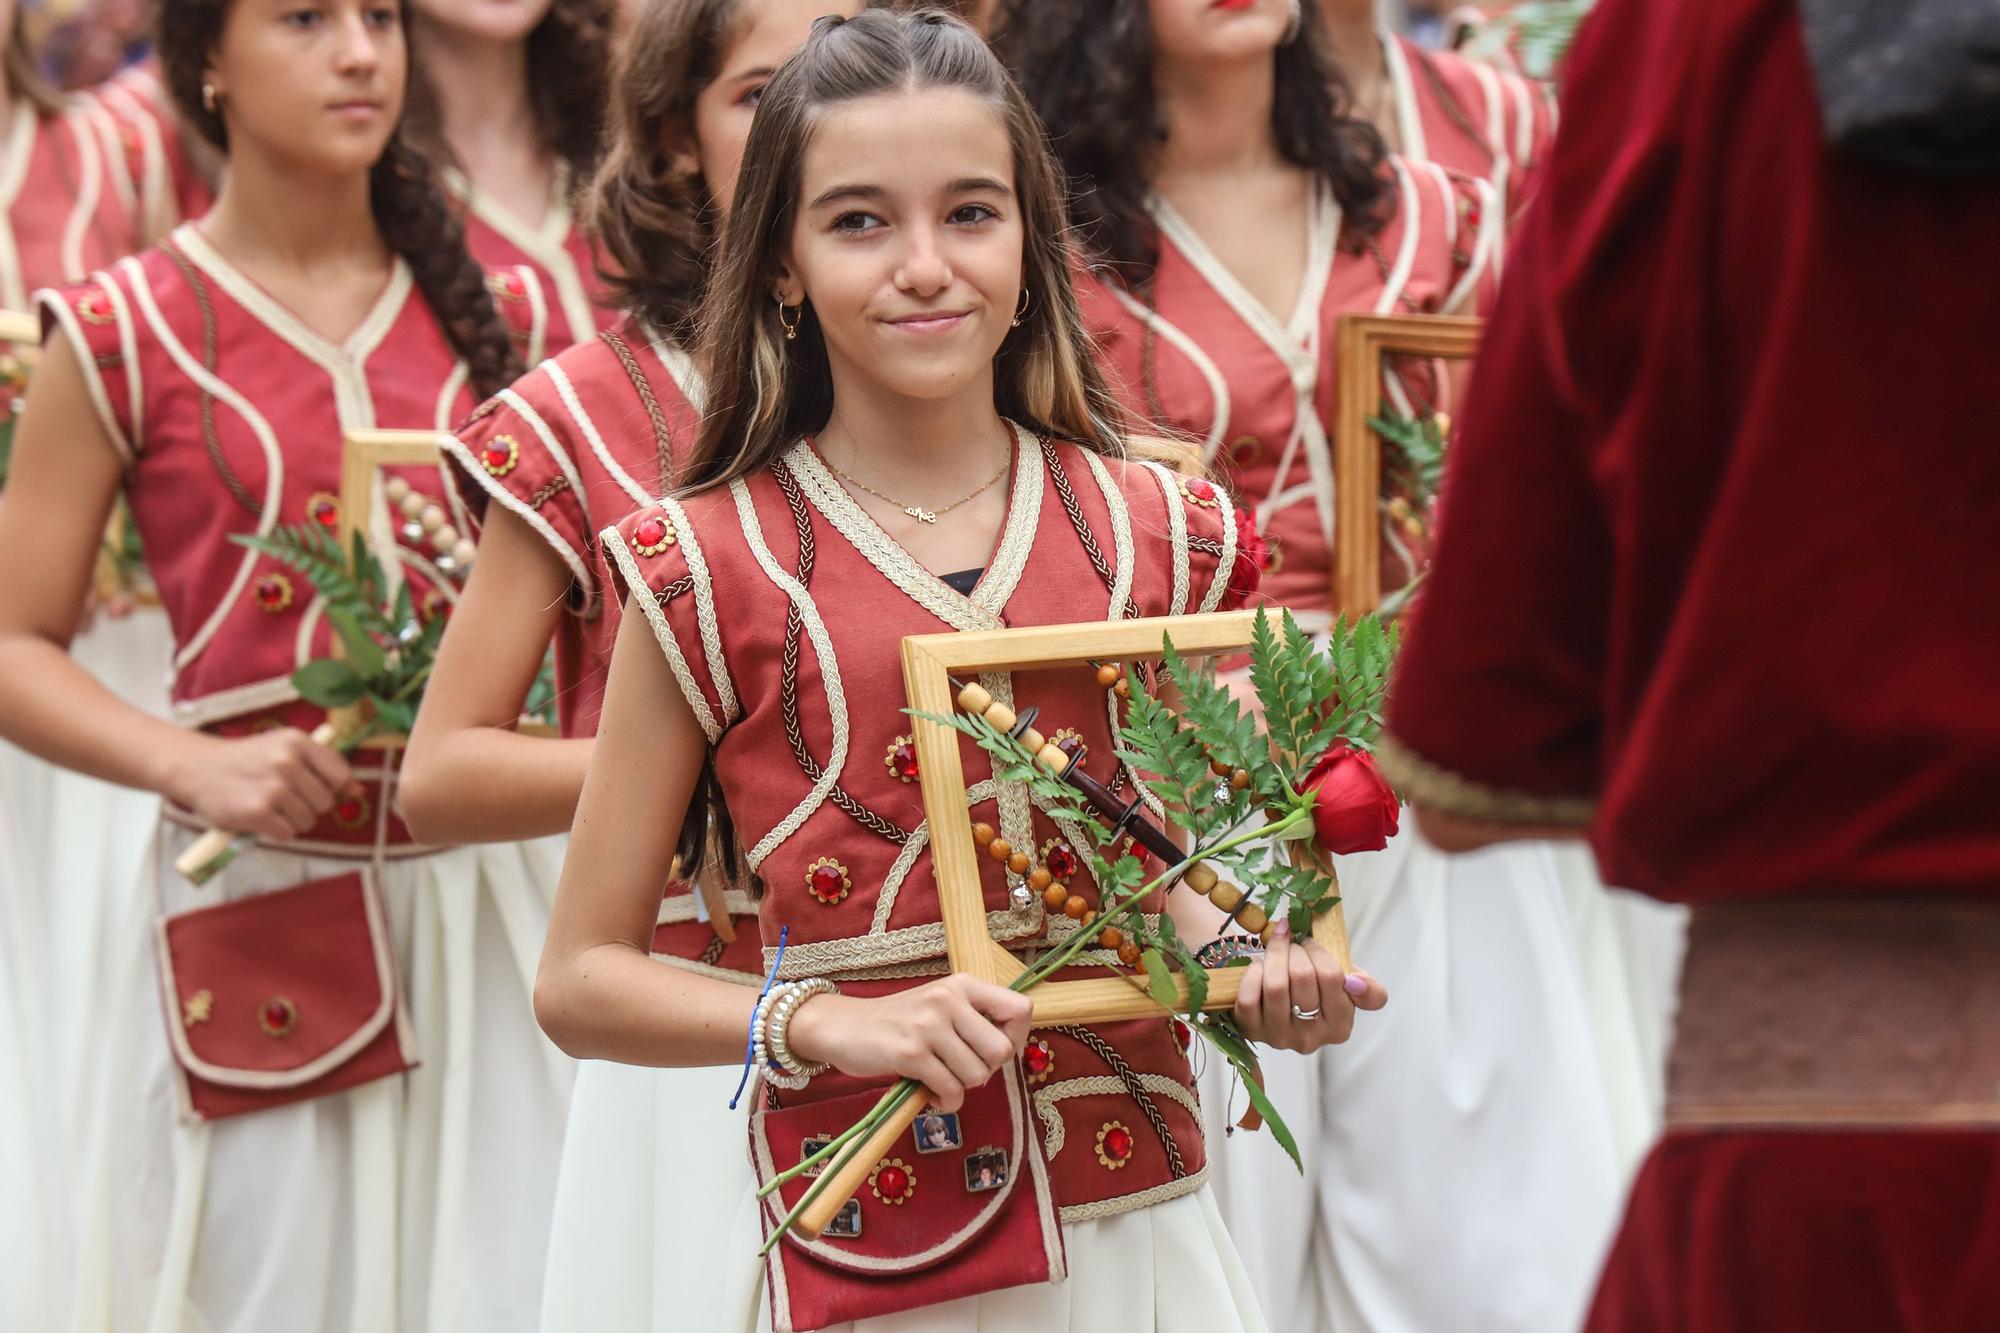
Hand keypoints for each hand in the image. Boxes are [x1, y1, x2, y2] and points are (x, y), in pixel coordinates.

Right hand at [170, 728, 356, 840]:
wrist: (197, 768)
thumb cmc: (246, 760)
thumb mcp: (284, 749)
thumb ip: (321, 766)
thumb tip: (358, 791)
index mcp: (297, 742)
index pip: (340, 774)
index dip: (332, 788)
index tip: (313, 788)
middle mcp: (287, 762)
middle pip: (325, 802)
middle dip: (308, 806)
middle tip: (282, 798)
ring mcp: (273, 788)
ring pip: (308, 821)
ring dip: (292, 821)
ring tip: (269, 806)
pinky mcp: (257, 812)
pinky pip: (288, 834)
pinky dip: (276, 832)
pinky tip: (260, 818)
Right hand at [787, 974, 1032, 1111]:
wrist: (843, 1026)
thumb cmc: (899, 1022)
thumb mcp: (940, 1005)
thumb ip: (974, 1020)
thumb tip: (1010, 1050)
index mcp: (963, 985)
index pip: (1021, 1009)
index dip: (1017, 1037)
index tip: (994, 1050)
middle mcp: (949, 999)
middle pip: (1002, 1050)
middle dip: (987, 1070)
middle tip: (963, 1069)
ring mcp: (929, 1025)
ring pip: (977, 1075)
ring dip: (962, 1088)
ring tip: (942, 1081)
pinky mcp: (911, 1053)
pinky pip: (950, 1090)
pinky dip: (946, 1102)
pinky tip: (931, 1094)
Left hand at [1232, 918, 1387, 1053]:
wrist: (1283, 1009)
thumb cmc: (1319, 993)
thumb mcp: (1350, 989)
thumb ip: (1369, 989)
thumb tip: (1355, 982)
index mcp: (1340, 1027)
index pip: (1331, 977)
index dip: (1317, 950)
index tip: (1309, 941)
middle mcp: (1311, 1038)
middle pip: (1301, 977)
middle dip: (1294, 950)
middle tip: (1292, 943)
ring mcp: (1279, 1037)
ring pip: (1275, 986)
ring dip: (1274, 956)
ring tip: (1276, 950)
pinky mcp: (1253, 1032)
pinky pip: (1248, 998)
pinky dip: (1252, 974)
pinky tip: (1259, 967)